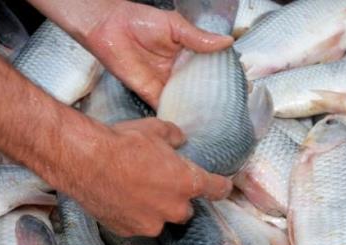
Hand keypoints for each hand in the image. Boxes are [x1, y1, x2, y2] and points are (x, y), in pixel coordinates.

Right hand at [64, 118, 231, 236]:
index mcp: (188, 183)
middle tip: (160, 183)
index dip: (221, 187)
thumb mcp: (155, 130)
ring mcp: (150, 223)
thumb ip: (173, 138)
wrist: (85, 160)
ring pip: (160, 220)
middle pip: (186, 210)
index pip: (217, 190)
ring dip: (154, 210)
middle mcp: (174, 208)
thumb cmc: (122, 143)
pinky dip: (132, 215)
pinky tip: (120, 199)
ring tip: (135, 191)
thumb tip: (179, 140)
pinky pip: (137, 225)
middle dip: (176, 199)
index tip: (223, 187)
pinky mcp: (128, 231)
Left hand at [83, 2, 232, 106]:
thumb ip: (198, 38)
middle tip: (229, 109)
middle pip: (199, 88)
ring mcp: (166, 84)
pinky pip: (166, 107)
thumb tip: (227, 42)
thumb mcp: (175, 25)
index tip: (237, 87)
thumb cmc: (140, 20)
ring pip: (185, 100)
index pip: (208, 68)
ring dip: (196, 109)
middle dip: (211, 98)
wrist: (108, 28)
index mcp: (187, 53)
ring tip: (214, 121)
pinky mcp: (151, 94)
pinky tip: (189, 123)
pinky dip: (176, 115)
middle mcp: (179, 70)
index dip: (221, 77)